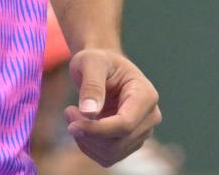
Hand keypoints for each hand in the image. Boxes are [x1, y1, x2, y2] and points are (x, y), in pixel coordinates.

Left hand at [63, 48, 160, 166]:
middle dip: (88, 134)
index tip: (71, 123)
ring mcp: (142, 132)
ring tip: (73, 115)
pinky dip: (89, 147)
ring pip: (112, 154)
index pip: (125, 125)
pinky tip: (81, 127)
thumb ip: (91, 85)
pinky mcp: (130, 143)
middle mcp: (150, 117)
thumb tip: (89, 113)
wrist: (103, 68)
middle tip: (68, 112)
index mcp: (146, 95)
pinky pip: (108, 157)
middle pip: (118, 143)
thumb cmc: (97, 61)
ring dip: (86, 141)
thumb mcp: (90, 62)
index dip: (96, 130)